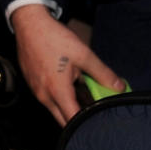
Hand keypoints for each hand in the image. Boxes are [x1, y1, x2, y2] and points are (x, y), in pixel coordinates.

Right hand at [11, 3, 123, 124]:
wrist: (30, 25)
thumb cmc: (55, 39)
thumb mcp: (85, 55)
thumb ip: (104, 74)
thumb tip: (119, 87)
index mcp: (57, 91)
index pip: (73, 120)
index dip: (87, 125)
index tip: (101, 122)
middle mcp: (44, 96)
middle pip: (63, 120)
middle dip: (80, 121)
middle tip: (97, 114)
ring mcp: (37, 91)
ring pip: (56, 110)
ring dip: (71, 109)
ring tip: (88, 99)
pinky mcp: (34, 85)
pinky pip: (50, 100)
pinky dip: (62, 100)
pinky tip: (74, 88)